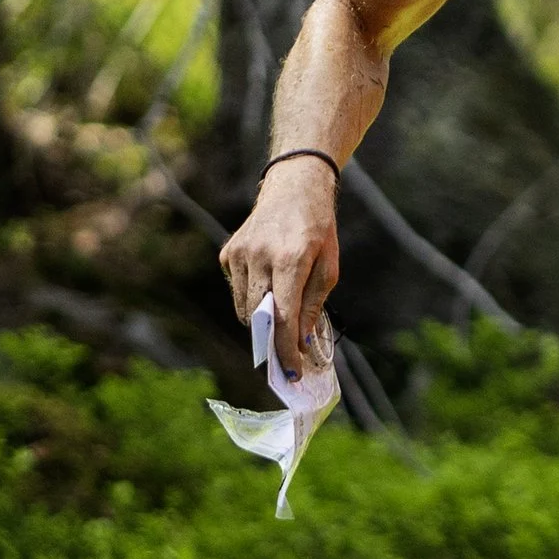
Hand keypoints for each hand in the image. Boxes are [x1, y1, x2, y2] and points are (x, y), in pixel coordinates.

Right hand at [221, 160, 339, 373]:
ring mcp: (240, 252)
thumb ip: (314, 304)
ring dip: (260, 321)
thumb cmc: (318, 227)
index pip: (284, 316)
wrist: (295, 186)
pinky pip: (236, 288)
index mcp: (291, 258)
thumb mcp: (329, 266)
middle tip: (285, 357)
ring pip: (243, 306)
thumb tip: (300, 341)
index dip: (287, 350)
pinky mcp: (229, 251)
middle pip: (259, 316)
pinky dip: (250, 297)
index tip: (293, 372)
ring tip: (278, 321)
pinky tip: (266, 285)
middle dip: (272, 341)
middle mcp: (260, 255)